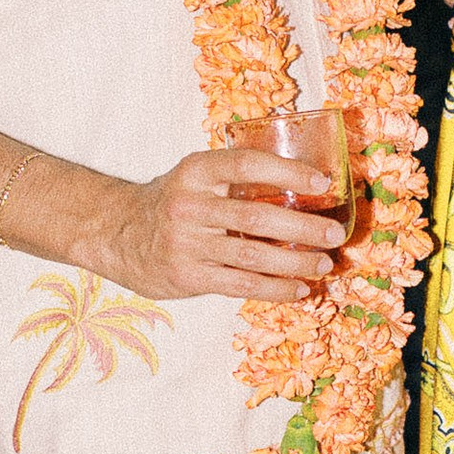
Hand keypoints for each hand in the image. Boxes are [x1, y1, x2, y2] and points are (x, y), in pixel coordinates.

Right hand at [105, 145, 351, 304]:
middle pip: (256, 216)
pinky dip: (274, 289)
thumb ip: (235, 178)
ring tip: (324, 264)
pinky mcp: (187, 276)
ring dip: (295, 262)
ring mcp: (186, 243)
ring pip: (252, 256)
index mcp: (195, 171)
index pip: (246, 164)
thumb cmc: (174, 202)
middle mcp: (189, 205)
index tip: (322, 181)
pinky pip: (240, 285)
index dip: (287, 172)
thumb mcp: (195, 177)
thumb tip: (306, 184)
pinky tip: (298, 290)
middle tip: (335, 233)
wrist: (118, 235)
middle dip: (303, 226)